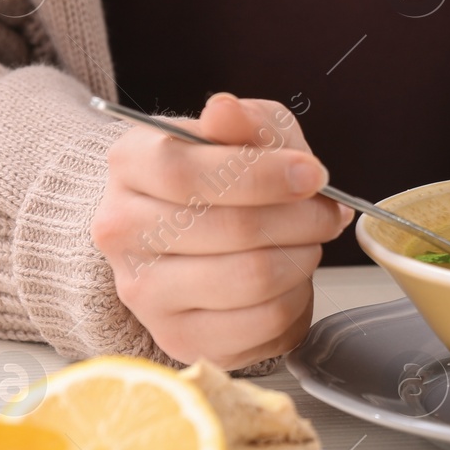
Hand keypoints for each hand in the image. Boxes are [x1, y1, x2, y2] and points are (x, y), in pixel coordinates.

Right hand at [91, 93, 352, 368]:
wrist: (187, 235)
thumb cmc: (220, 178)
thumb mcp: (240, 132)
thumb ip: (243, 121)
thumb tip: (225, 110)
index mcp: (130, 165)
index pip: (190, 173)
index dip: (265, 175)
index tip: (312, 174)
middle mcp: (122, 232)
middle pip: (234, 230)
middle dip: (302, 219)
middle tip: (327, 213)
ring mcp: (145, 293)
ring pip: (253, 279)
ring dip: (303, 258)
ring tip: (307, 243)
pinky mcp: (179, 339)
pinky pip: (263, 324)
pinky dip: (296, 299)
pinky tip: (289, 279)